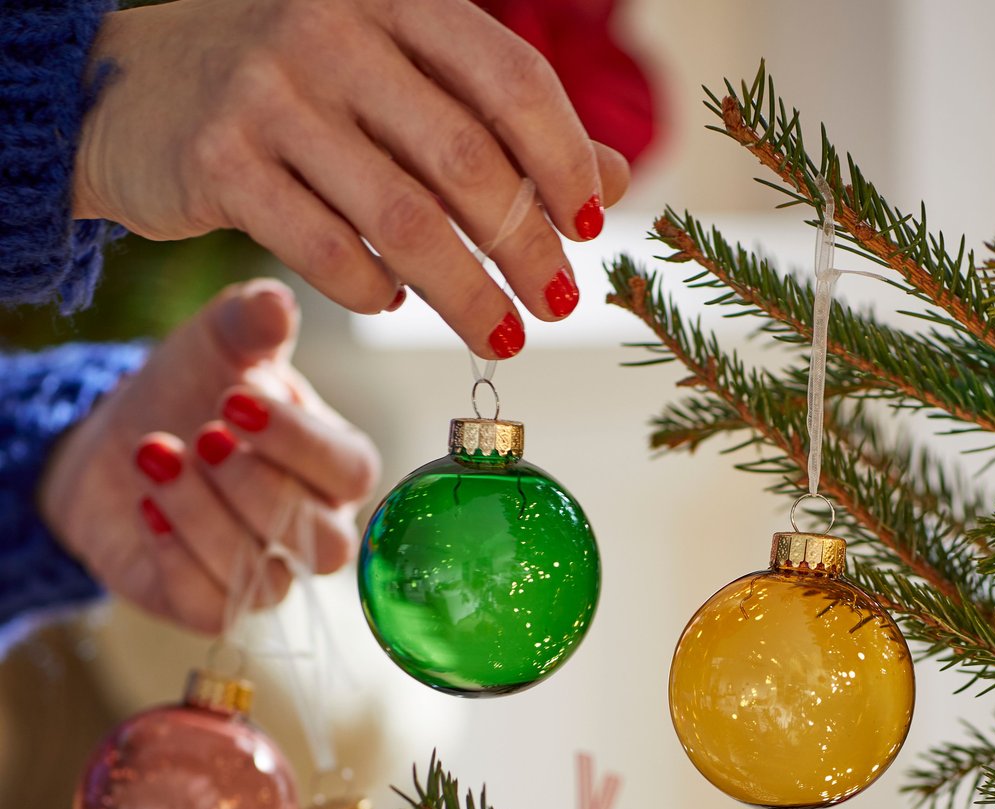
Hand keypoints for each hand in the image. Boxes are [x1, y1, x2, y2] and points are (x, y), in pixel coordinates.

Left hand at [38, 279, 379, 634]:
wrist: (116, 442)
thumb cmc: (191, 391)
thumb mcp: (218, 344)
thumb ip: (250, 324)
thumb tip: (278, 300)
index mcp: (336, 466)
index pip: (351, 471)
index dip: (299, 442)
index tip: (237, 400)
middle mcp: (316, 529)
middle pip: (320, 541)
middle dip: (254, 486)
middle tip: (201, 435)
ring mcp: (269, 574)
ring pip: (266, 577)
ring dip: (204, 515)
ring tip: (153, 455)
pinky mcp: (213, 605)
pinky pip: (212, 605)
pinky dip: (175, 554)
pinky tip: (146, 507)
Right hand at [73, 0, 631, 357]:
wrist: (132, 87)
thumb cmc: (297, 88)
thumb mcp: (397, 76)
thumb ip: (497, 119)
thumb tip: (608, 179)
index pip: (511, 79)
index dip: (565, 160)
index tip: (588, 225)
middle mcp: (330, 27)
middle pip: (467, 160)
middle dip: (525, 246)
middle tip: (556, 303)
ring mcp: (268, 92)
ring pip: (404, 221)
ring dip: (467, 294)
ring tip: (503, 336)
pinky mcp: (219, 163)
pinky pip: (329, 253)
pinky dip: (376, 292)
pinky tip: (395, 303)